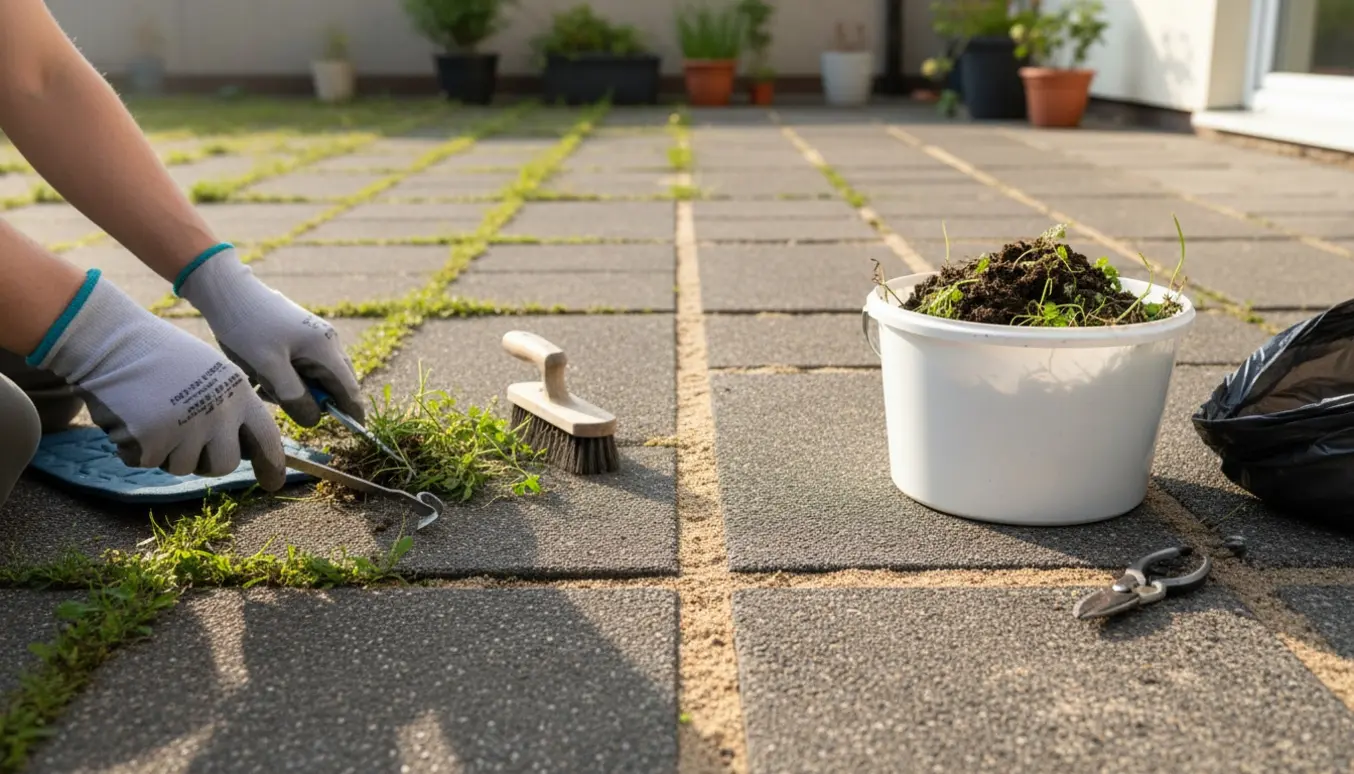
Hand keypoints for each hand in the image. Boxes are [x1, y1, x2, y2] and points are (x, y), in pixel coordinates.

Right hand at [29, 270, 286, 488]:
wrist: (112, 342)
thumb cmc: (158, 355)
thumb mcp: (208, 372)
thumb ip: (228, 406)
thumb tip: (241, 448)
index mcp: (237, 393)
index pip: (266, 437)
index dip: (271, 463)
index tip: (273, 484)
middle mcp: (219, 414)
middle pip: (224, 465)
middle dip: (205, 461)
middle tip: (182, 441)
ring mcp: (187, 430)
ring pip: (182, 467)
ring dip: (165, 451)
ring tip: (151, 414)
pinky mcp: (152, 443)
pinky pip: (146, 462)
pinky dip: (134, 447)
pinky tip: (129, 416)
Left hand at [176, 245, 362, 427]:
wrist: (228, 292)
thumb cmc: (247, 327)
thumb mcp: (268, 367)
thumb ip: (294, 396)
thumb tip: (315, 420)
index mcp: (324, 348)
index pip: (348, 389)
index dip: (352, 413)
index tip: (355, 432)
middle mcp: (327, 341)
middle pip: (334, 384)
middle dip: (312, 400)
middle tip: (278, 399)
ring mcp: (315, 337)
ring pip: (316, 377)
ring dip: (295, 388)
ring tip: (262, 382)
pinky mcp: (301, 335)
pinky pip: (303, 366)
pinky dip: (287, 377)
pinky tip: (262, 373)